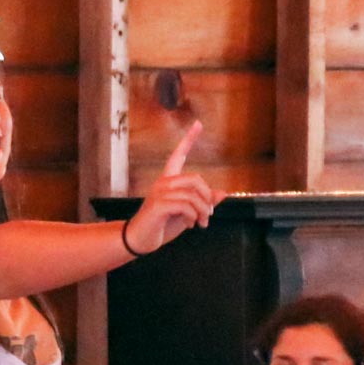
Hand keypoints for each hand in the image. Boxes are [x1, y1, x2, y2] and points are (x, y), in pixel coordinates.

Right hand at [124, 122, 224, 255]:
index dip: (188, 140)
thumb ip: (202, 202)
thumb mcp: (188, 213)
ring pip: (193, 195)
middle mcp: (163, 183)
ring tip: (201, 223)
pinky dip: (193, 216)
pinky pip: (186, 206)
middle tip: (209, 214)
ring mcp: (159, 193)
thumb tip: (222, 193)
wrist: (141, 240)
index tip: (198, 124)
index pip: (178, 155)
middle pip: (195, 179)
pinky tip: (191, 224)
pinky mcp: (159, 205)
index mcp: (168, 181)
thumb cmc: (162, 225)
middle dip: (207, 198)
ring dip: (203, 211)